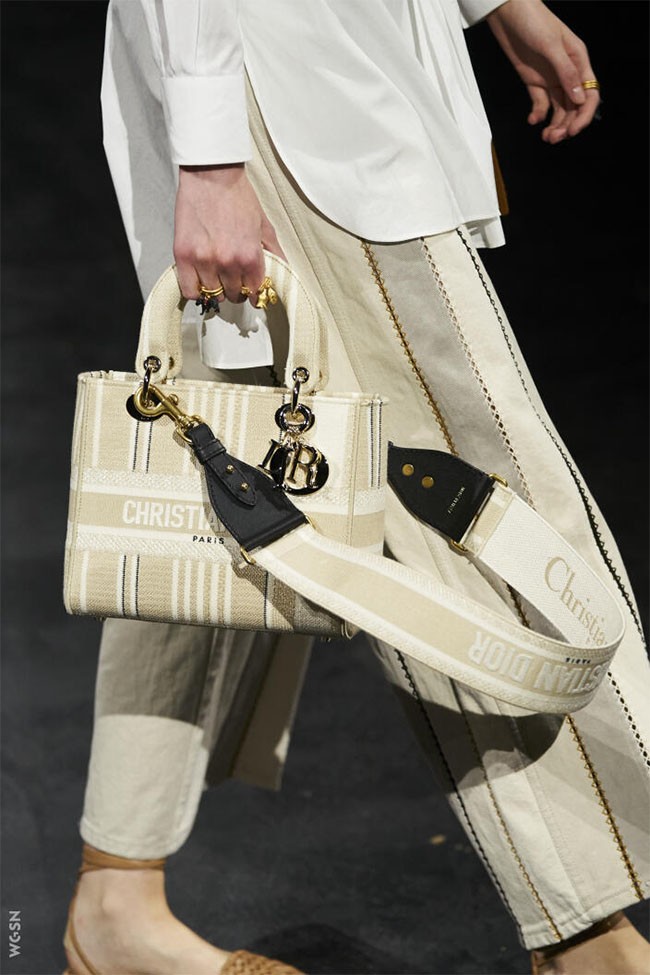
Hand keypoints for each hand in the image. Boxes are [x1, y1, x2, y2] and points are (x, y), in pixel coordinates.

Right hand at [173, 163, 285, 304]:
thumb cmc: (237, 196)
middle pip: (234, 295)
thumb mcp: (263, 224)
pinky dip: (195, 290)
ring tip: (216, 273)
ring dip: (216, 287)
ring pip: (213, 294)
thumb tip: (283, 273)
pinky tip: (200, 280)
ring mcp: (204, 260)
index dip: (253, 291)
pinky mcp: (183, 256)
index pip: (254, 292)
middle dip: (235, 288)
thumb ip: (274, 252)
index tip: (249, 287)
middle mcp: (228, 262)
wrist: (211, 174)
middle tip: (232, 276)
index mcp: (250, 255)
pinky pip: (189, 290)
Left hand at [486, 0, 600, 142]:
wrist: (508, 13)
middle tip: (553, 138)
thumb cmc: (533, 21)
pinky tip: (532, 120)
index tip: (572, 131)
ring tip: (545, 137)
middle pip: (574, 106)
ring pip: (558, 108)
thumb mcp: (551, 46)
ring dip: (554, 124)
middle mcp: (567, 72)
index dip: (583, 116)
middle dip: (566, 125)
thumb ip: (565, 73)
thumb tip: (579, 99)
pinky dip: (538, 114)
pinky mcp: (533, 80)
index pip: (590, 95)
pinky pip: (540, 102)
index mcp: (578, 61)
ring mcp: (550, 77)